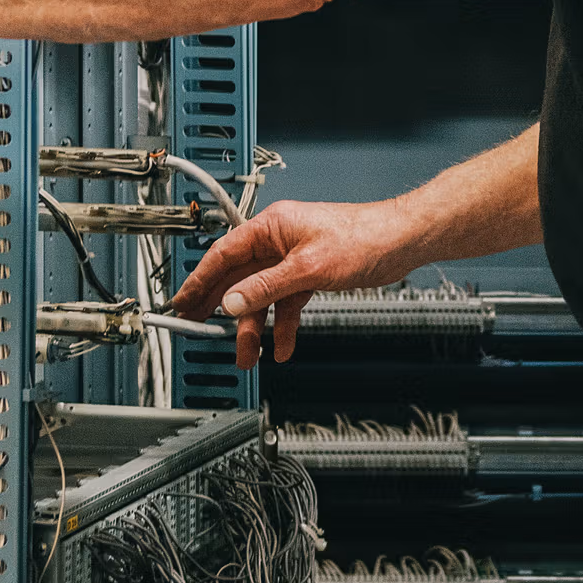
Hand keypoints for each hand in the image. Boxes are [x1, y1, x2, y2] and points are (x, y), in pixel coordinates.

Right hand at [171, 198, 425, 367]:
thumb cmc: (363, 237)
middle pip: (239, 278)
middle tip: (197, 329)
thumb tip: (232, 301)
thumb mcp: (308, 267)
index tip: (182, 302)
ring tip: (245, 355)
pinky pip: (286, 303)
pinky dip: (282, 325)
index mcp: (271, 227)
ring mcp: (293, 259)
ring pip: (263, 297)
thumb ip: (267, 286)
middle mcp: (278, 242)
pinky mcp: (310, 275)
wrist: (400, 241)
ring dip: (254, 327)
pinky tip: (280, 346)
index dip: (199, 280)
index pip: (223, 254)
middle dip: (221, 308)